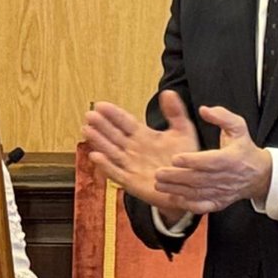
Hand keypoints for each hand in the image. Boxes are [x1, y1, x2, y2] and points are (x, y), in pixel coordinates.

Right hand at [82, 91, 200, 220]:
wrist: (190, 185)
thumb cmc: (184, 159)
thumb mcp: (183, 132)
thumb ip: (175, 113)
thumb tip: (168, 92)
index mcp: (143, 136)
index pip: (125, 122)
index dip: (113, 114)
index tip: (100, 105)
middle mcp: (133, 149)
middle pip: (114, 135)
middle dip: (102, 125)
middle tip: (90, 114)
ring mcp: (130, 165)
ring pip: (111, 151)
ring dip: (99, 141)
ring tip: (87, 130)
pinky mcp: (131, 182)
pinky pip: (116, 173)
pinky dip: (106, 166)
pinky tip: (96, 156)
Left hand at [152, 105, 271, 214]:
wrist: (259, 175)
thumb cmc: (244, 148)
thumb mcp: (238, 127)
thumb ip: (222, 116)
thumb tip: (204, 110)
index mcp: (231, 159)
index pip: (211, 161)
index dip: (193, 161)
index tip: (176, 158)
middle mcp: (227, 178)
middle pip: (200, 179)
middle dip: (178, 177)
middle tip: (159, 173)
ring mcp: (222, 192)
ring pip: (197, 193)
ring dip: (177, 190)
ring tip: (159, 184)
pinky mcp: (219, 202)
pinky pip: (202, 206)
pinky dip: (187, 204)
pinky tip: (173, 198)